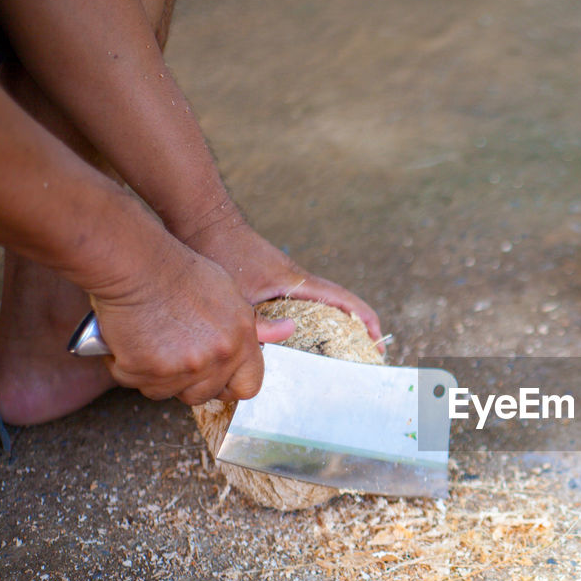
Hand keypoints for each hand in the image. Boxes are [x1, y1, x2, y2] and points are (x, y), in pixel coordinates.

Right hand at [89, 240, 294, 404]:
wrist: (138, 264)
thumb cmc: (183, 273)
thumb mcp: (231, 293)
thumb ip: (256, 323)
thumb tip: (288, 331)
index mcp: (241, 342)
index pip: (248, 387)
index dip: (230, 385)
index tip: (216, 377)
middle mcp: (216, 359)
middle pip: (205, 394)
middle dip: (190, 382)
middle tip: (174, 355)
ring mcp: (181, 368)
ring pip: (169, 393)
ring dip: (158, 377)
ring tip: (151, 344)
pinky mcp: (145, 371)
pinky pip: (136, 382)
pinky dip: (129, 368)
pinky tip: (129, 342)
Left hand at [181, 204, 383, 346]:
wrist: (204, 221)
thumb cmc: (219, 251)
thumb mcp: (236, 294)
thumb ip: (255, 322)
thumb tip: (279, 343)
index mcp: (298, 282)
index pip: (345, 301)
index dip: (366, 321)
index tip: (377, 343)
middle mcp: (298, 281)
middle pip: (340, 306)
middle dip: (357, 331)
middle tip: (362, 358)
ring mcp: (287, 281)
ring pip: (321, 306)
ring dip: (336, 327)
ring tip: (337, 356)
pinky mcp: (274, 283)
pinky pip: (303, 305)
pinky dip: (312, 322)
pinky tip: (299, 342)